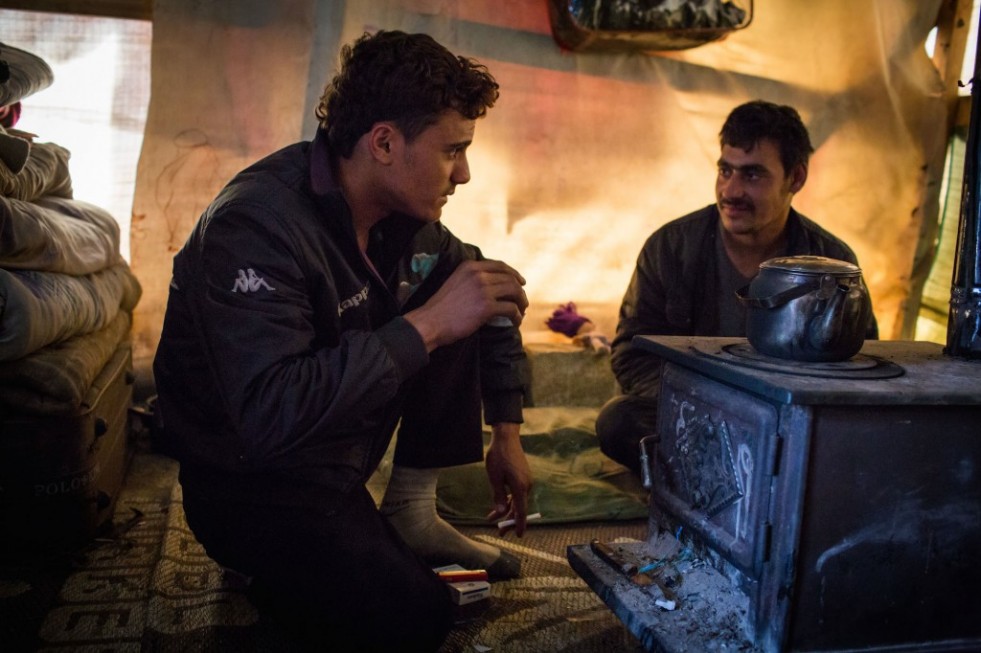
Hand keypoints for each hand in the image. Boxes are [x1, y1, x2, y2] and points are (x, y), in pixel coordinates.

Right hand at [405, 259, 527, 351]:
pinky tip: (515, 322)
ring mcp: (483, 290)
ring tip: (520, 313)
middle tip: (522, 303)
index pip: (500, 266)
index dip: (514, 274)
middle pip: (510, 279)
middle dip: (520, 292)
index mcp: (470, 266)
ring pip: (514, 292)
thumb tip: (493, 286)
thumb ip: (472, 279)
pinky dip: (516, 316)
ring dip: (521, 303)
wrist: (430, 322)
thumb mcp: (456, 282)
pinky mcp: (486, 307)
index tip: (521, 283)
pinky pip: (511, 309)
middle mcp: (478, 274)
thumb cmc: (441, 308)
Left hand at [484, 422, 532, 535]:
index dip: (520, 525)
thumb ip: (498, 496)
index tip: (519, 536)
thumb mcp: (494, 478)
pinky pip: (517, 493)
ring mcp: (526, 480)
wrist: (507, 437)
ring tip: (493, 518)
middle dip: (509, 520)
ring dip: (507, 510)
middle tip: (499, 532)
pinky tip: (500, 505)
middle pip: (519, 508)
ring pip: (517, 501)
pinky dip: (509, 500)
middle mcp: (527, 486)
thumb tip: (500, 513)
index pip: (521, 512)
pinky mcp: (523, 476)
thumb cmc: (499, 456)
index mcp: (520, 488)